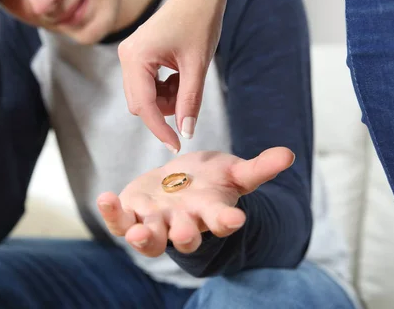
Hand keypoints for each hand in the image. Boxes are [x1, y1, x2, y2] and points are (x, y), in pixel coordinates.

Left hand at [96, 147, 294, 256]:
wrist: (182, 182)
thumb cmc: (212, 180)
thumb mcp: (235, 172)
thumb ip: (258, 168)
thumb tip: (288, 154)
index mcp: (212, 213)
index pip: (222, 221)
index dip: (227, 222)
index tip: (235, 220)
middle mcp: (185, 224)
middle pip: (186, 237)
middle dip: (186, 236)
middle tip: (187, 231)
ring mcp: (157, 223)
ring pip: (151, 239)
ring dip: (143, 237)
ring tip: (136, 233)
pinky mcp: (133, 214)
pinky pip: (121, 221)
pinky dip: (112, 214)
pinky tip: (105, 198)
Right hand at [117, 0, 227, 152]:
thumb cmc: (201, 22)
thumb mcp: (197, 67)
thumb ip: (190, 101)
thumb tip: (185, 132)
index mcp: (136, 57)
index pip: (144, 106)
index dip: (160, 129)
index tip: (177, 146)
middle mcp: (126, 56)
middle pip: (139, 103)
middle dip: (164, 110)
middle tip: (189, 102)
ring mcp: (130, 54)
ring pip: (143, 96)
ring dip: (165, 100)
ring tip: (187, 82)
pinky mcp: (137, 54)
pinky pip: (146, 85)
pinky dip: (163, 89)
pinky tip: (180, 76)